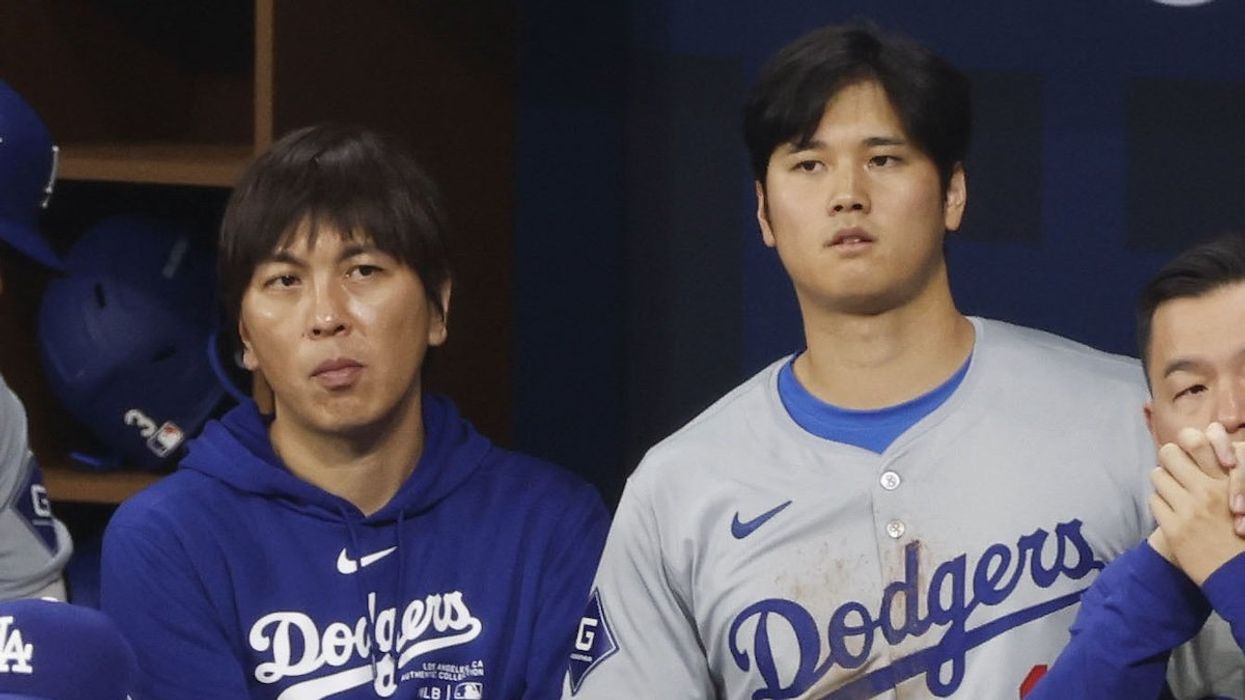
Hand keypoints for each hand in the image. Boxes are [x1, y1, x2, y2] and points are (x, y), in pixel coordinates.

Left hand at [1150, 434, 1244, 584]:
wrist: (1240, 576)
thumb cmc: (1244, 538)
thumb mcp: (1241, 499)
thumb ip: (1224, 479)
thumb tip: (1202, 454)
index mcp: (1228, 481)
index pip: (1198, 440)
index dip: (1191, 444)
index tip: (1192, 454)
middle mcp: (1208, 491)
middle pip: (1169, 453)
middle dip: (1171, 459)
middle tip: (1175, 470)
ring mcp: (1189, 510)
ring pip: (1157, 476)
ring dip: (1164, 481)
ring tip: (1172, 490)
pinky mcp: (1174, 529)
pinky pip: (1154, 501)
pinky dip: (1160, 503)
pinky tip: (1171, 511)